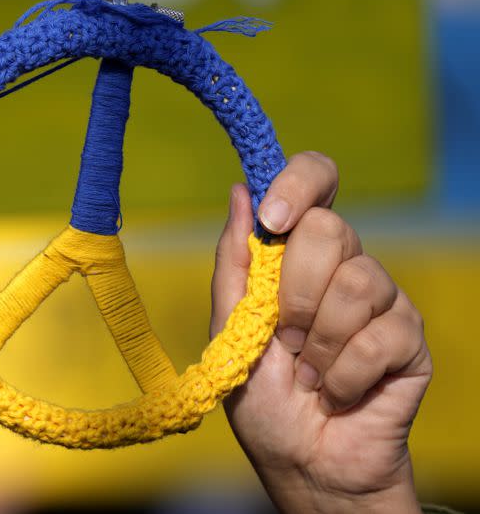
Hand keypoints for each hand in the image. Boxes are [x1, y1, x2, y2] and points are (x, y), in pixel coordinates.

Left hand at [211, 152, 431, 512]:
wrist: (301, 460)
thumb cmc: (262, 396)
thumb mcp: (231, 326)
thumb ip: (235, 260)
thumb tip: (239, 191)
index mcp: (299, 255)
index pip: (317, 181)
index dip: (299, 183)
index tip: (271, 220)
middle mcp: (344, 266)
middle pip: (331, 229)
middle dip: (295, 292)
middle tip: (285, 337)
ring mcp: (382, 299)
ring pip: (358, 282)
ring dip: (319, 342)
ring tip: (307, 374)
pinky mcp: (409, 338)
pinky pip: (379, 336)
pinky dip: (343, 376)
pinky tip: (336, 393)